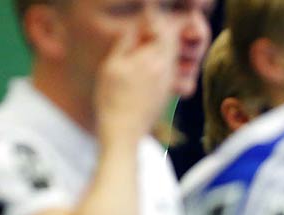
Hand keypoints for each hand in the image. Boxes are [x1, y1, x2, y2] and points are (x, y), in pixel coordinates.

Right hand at [94, 20, 177, 146]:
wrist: (124, 134)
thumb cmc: (113, 100)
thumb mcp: (112, 67)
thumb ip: (125, 44)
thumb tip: (135, 28)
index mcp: (154, 60)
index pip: (162, 29)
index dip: (154, 18)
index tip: (147, 10)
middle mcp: (166, 70)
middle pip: (170, 41)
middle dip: (162, 29)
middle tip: (148, 22)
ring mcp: (168, 82)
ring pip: (170, 55)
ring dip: (162, 44)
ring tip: (145, 39)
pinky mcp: (165, 93)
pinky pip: (168, 69)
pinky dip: (161, 60)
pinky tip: (145, 62)